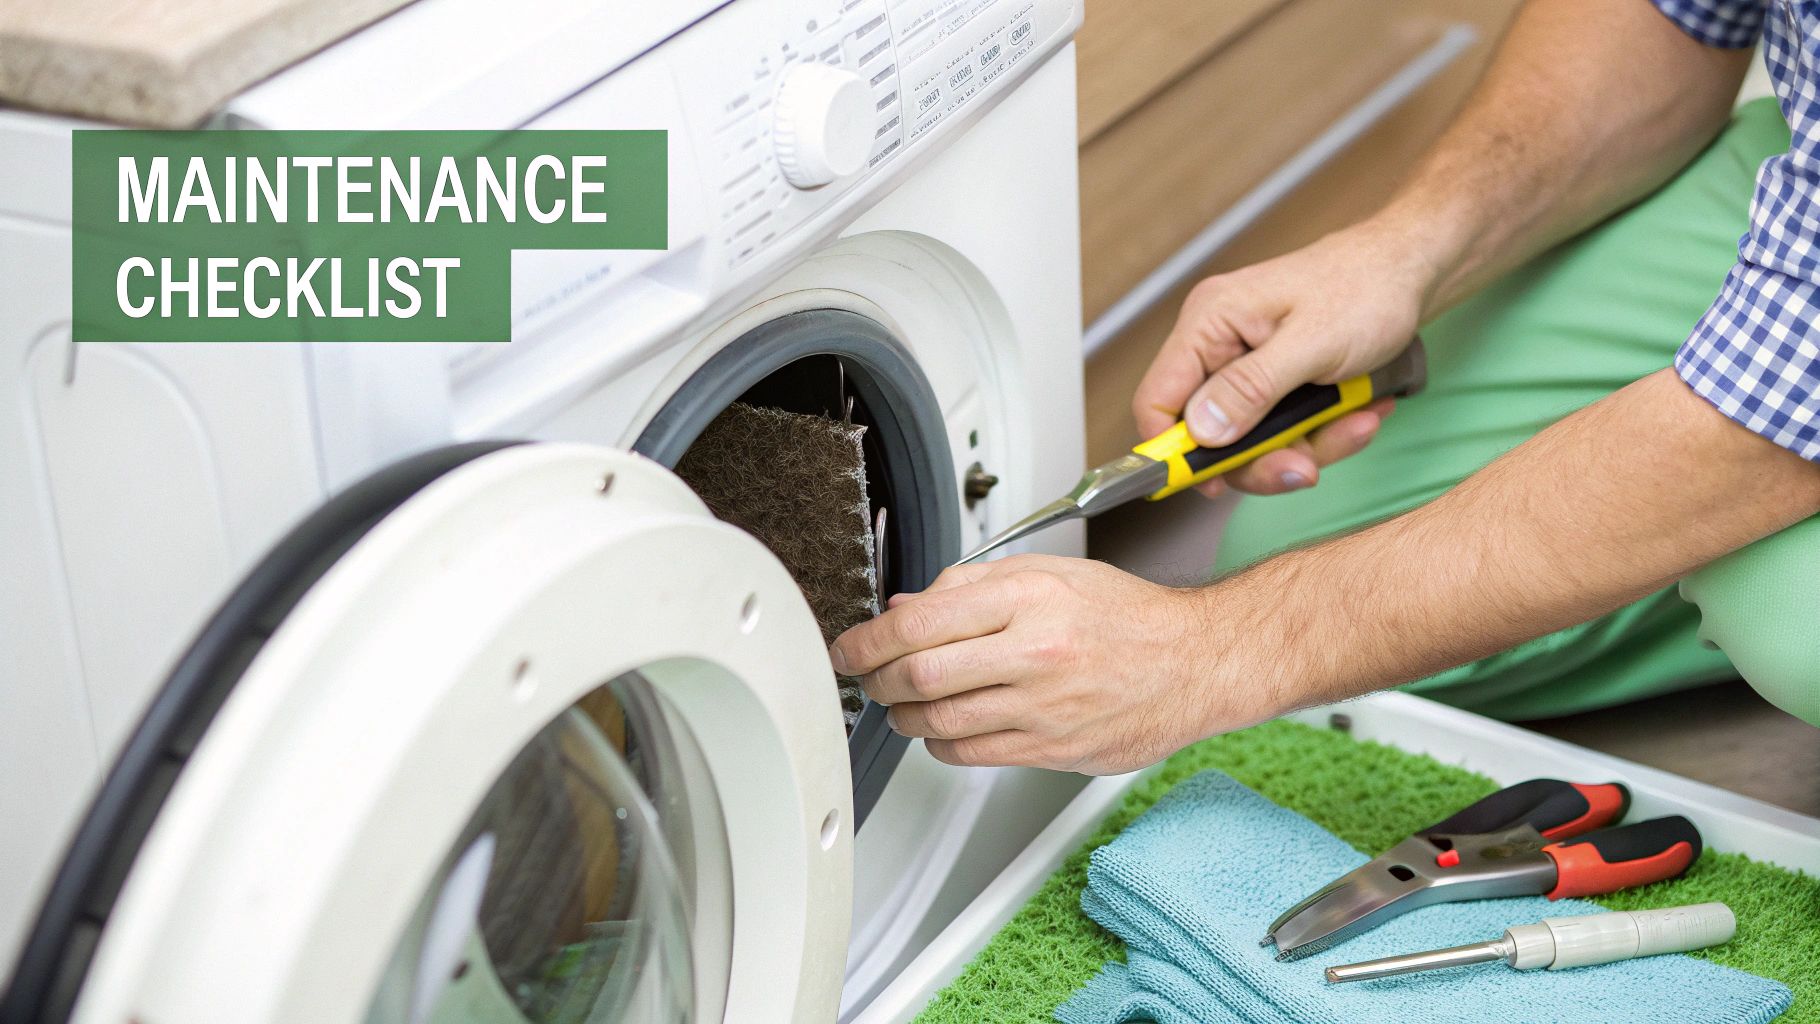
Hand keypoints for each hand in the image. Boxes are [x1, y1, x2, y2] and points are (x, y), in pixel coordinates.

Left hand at [828, 556, 1279, 774]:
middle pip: (920, 676)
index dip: (867, 641)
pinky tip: (944, 727)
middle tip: (868, 677)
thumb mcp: (1048, 572)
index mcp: (1029, 597)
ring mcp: (1045, 707)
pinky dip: (941, 743)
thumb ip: (970, 587)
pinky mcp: (1054, 749)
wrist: (1196, 662)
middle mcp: (1035, 652)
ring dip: (903, 716)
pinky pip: (972, 754)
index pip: (920, 623)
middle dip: (877, 681)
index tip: (849, 648)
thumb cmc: (1126, 615)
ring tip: (902, 703)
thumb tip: (904, 609)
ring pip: (939, 722)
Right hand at [1133, 224, 1435, 496]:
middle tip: (1306, 466)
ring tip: (1357, 421)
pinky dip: (1325, 432)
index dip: (1174, 451)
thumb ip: (1251, 388)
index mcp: (1209, 322)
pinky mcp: (1277, 383)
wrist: (1415, 270)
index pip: (1158, 399)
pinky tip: (1361, 411)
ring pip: (1254, 441)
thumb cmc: (1368, 287)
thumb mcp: (1311, 343)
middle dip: (1263, 457)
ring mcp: (1248, 366)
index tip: (1212, 485)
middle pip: (1209, 433)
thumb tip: (1200, 430)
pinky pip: (1286, 431)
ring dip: (1308, 445)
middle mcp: (1219, 345)